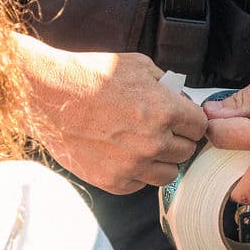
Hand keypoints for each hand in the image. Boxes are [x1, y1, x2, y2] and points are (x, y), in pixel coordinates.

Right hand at [17, 35, 206, 193]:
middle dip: (177, 139)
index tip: (181, 120)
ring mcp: (132, 165)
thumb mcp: (137, 65)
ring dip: (161, 161)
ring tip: (143, 146)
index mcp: (165, 111)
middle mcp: (153, 143)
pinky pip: (140, 184)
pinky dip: (136, 172)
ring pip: (168, 174)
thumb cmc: (91, 76)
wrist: (48, 96)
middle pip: (187, 152)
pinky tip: (123, 154)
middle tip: (160, 130)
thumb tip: (180, 99)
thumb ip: (167, 85)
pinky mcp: (112, 181)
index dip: (191, 121)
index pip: (200, 127)